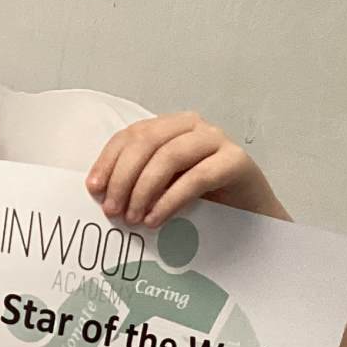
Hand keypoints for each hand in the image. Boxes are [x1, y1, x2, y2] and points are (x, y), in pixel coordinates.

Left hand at [86, 111, 285, 225]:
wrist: (253, 218)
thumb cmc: (205, 203)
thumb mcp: (164, 188)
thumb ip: (138, 182)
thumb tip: (101, 194)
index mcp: (170, 127)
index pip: (130, 135)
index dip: (108, 161)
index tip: (93, 190)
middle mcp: (193, 126)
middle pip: (146, 142)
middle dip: (123, 177)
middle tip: (112, 211)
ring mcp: (217, 140)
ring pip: (169, 156)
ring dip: (144, 189)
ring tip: (133, 219)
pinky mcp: (236, 161)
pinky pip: (196, 178)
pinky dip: (170, 200)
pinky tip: (156, 219)